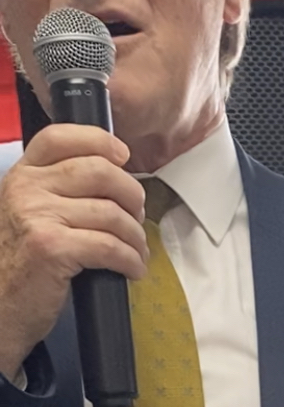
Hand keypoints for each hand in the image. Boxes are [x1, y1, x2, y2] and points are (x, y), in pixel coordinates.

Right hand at [0, 124, 148, 380]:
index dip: (99, 141)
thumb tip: (114, 178)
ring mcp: (38, 216)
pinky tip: (133, 270)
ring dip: (135, 236)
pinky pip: (109, 246)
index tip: (124, 157)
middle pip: (99, 171)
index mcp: (22, 174)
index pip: (60, 137)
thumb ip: (57, 191)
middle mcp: (27, 188)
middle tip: (138, 217)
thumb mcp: (30, 214)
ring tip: (137, 251)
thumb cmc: (21, 264)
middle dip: (132, 194)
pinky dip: (130, 260)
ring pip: (111, 213)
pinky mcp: (53, 247)